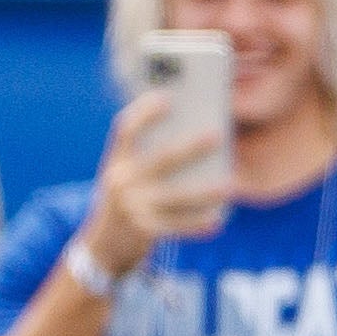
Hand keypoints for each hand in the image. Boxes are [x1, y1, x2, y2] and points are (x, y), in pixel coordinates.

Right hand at [87, 88, 230, 267]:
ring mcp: (132, 206)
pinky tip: (217, 220)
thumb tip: (204, 127)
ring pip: (172, 198)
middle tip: (216, 135)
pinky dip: (196, 225)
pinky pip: (175, 226)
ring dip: (201, 193)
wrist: (106, 237)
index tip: (167, 98)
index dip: (144, 113)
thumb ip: (155, 150)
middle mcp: (122, 180)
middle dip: (187, 149)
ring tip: (230, 186)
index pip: (126, 131)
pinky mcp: (145, 229)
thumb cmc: (133, 189)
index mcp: (118, 159)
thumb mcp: (131, 168)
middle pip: (158, 162)